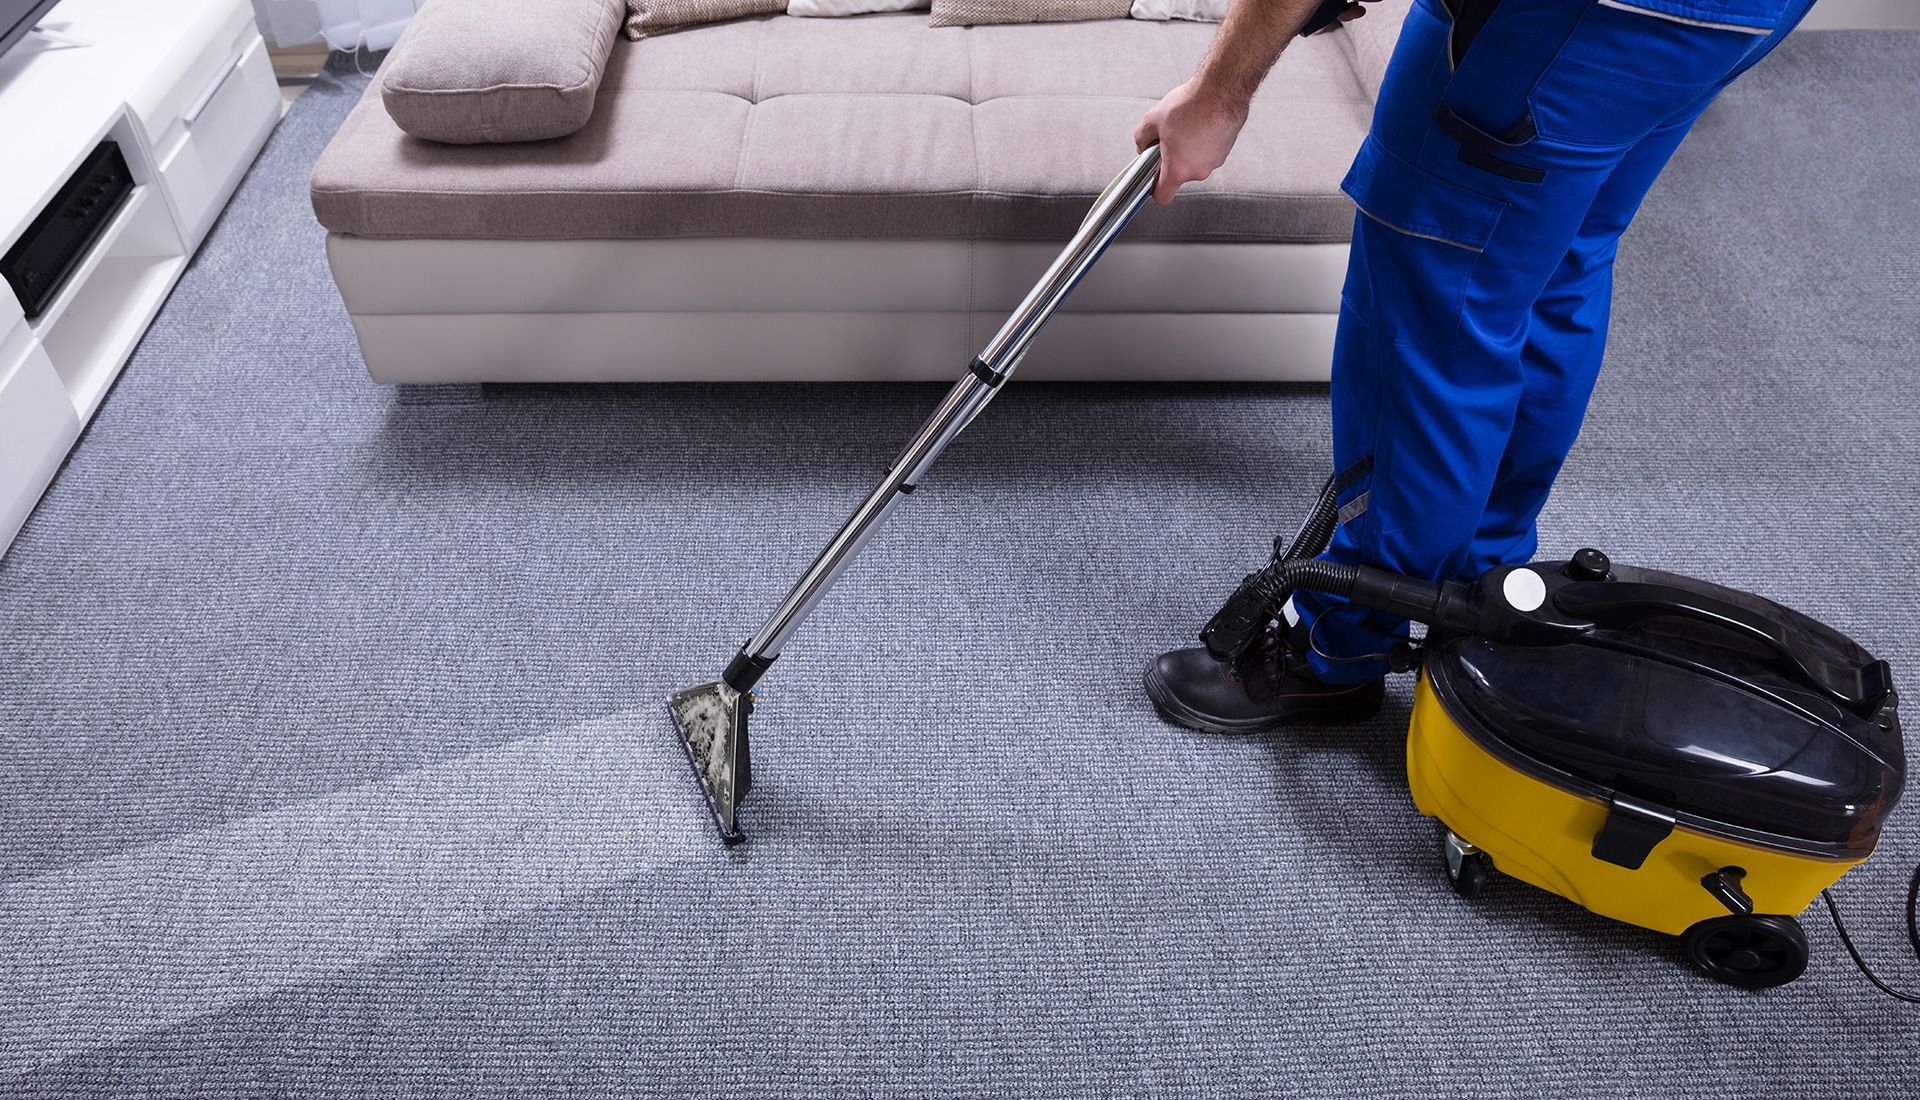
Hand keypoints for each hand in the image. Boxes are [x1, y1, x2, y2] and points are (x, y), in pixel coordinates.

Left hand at [1132, 78, 1250, 205]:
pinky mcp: (1226, 150)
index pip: (1163, 196)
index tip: (1152, 177)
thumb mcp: (1153, 119)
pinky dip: (1202, 142)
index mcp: (1178, 170)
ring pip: (1194, 162)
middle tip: (1167, 138)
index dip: (1154, 188)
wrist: (1223, 89)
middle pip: (1179, 174)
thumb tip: (1142, 145)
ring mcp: (1215, 161)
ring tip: (1186, 125)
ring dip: (1187, 149)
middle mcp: (1199, 171)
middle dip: (1171, 159)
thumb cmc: (1192, 104)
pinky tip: (1199, 123)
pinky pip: (1208, 152)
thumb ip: (1141, 138)